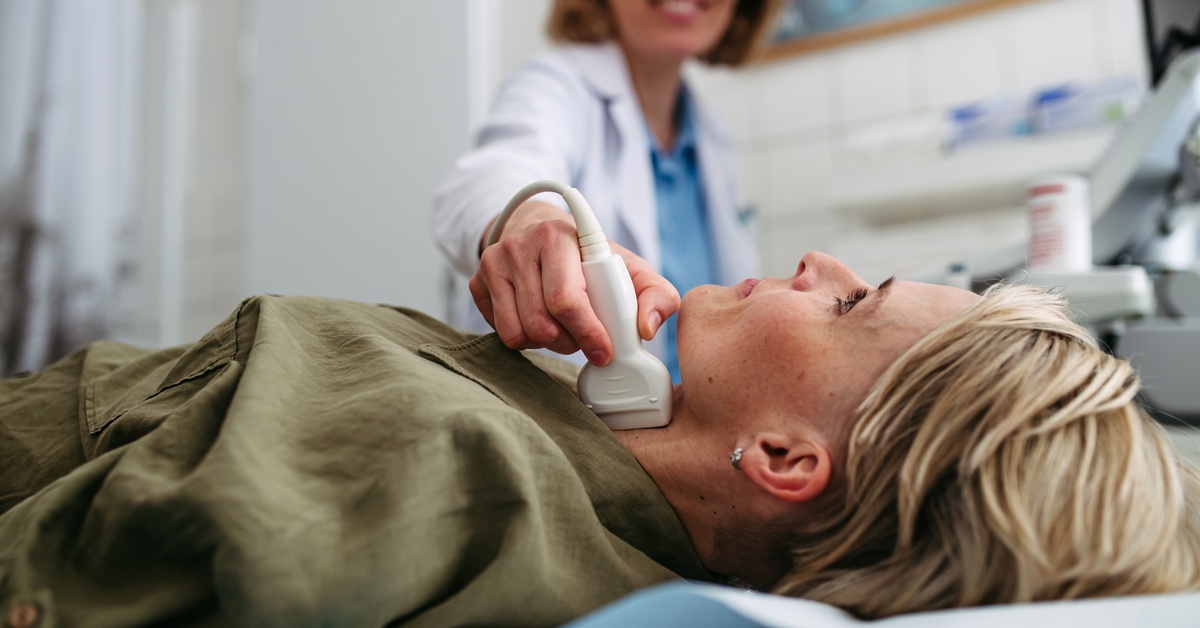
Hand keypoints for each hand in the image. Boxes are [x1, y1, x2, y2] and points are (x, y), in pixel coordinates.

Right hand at [470, 201, 679, 365]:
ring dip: (546, 343)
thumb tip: (646, 328)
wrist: (539, 235)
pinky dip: (524, 338)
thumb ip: (657, 296)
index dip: (587, 333)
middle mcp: (520, 246)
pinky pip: (501, 333)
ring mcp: (493, 264)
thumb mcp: (631, 270)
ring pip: (519, 333)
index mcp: (558, 237)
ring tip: (562, 330)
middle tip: (583, 338)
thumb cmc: (589, 260)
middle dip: (569, 342)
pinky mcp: (476, 283)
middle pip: (542, 323)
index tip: (604, 352)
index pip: (566, 299)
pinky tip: (539, 322)